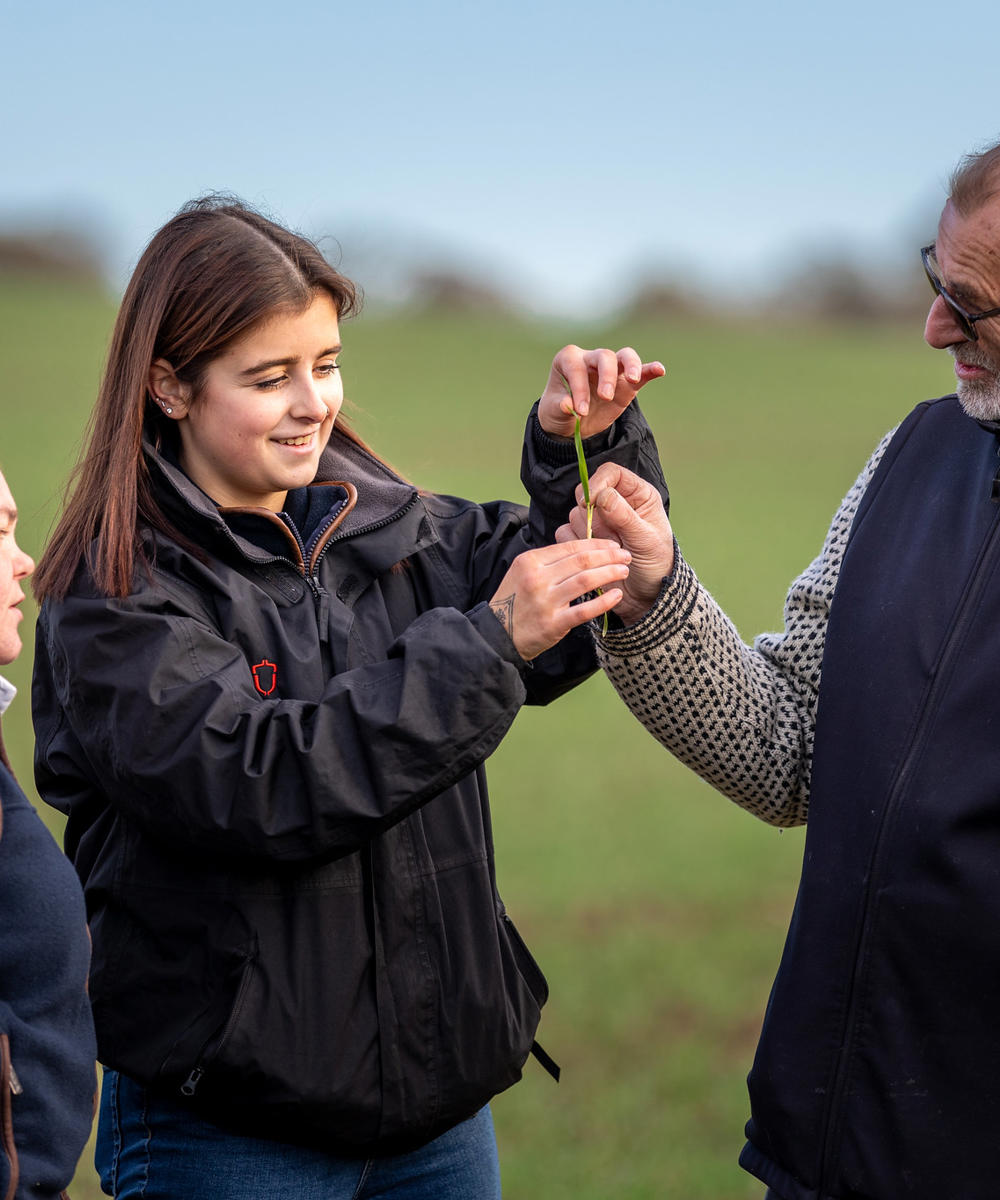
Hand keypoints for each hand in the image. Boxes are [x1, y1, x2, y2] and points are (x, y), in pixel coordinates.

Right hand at [488, 540, 631, 659]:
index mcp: (530, 561)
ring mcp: (545, 601)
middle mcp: (537, 578)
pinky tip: (617, 595)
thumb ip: (547, 561)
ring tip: (624, 571)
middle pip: (581, 561)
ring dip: (609, 573)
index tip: (613, 546)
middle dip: (608, 556)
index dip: (596, 544)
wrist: (497, 634)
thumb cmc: (513, 602)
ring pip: (585, 581)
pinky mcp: (553, 624)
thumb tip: (579, 550)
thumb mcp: (522, 572)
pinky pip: (584, 610)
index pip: (570, 547)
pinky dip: (603, 602)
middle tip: (625, 556)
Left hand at [538, 345, 665, 439]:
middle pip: (604, 356)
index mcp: (568, 360)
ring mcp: (611, 369)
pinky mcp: (626, 382)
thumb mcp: (553, 412)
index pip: (576, 367)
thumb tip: (567, 404)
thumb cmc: (558, 411)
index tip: (580, 411)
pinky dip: (650, 369)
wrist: (571, 423)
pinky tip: (660, 370)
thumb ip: (559, 407)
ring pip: (625, 357)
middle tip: (605, 397)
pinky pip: (640, 372)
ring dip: (631, 366)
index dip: (579, 388)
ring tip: (633, 380)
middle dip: (606, 376)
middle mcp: (590, 359)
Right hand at [556, 463, 673, 624]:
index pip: (611, 473)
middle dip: (593, 517)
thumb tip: (604, 495)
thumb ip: (626, 516)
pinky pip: (566, 535)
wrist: (646, 595)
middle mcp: (615, 505)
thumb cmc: (656, 565)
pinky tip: (594, 560)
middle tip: (611, 538)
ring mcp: (597, 522)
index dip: (598, 483)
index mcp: (637, 496)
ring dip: (587, 536)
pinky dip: (576, 547)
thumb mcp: (646, 540)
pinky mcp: (583, 540)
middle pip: (586, 494)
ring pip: (574, 515)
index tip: (592, 502)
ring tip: (609, 553)